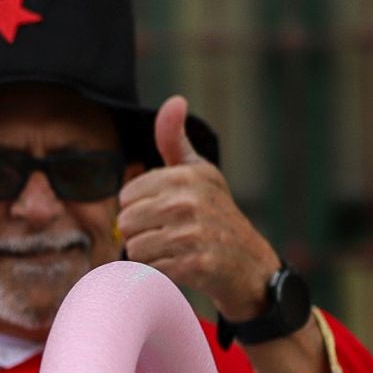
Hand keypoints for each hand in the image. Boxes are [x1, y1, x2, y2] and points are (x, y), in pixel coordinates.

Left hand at [117, 95, 282, 320]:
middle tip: (167, 234)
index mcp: (185, 175)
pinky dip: (159, 272)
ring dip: (149, 254)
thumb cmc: (215, 213)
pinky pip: (149, 269)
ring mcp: (192, 233)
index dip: (139, 208)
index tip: (163, 212)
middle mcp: (188, 200)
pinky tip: (180, 266)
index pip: (127, 195)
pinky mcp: (194, 264)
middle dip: (140, 233)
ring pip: (134, 247)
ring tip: (174, 249)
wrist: (247, 262)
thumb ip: (175, 140)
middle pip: (125, 222)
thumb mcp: (199, 172)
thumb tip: (175, 100)